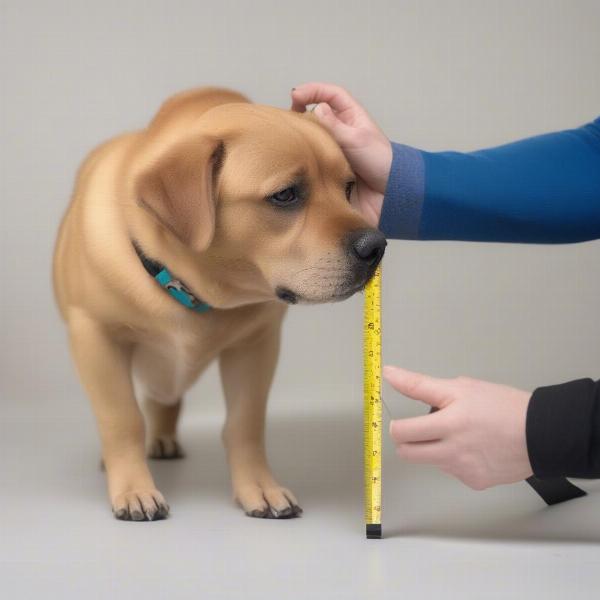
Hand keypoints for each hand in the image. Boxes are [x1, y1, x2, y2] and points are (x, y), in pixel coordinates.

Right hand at [291, 82, 391, 227]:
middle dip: (302, 113)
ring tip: (289, 138)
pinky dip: (303, 156)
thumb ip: (335, 125)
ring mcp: (333, 149)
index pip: (331, 95)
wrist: (387, 194)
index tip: (295, 95)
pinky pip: (312, 158)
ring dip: (301, 136)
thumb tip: (316, 109)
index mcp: (352, 116)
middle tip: (288, 120)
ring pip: (312, 137)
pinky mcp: (328, 168)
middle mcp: (340, 130)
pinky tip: (295, 157)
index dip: (313, 90)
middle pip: (317, 114)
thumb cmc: (380, 162)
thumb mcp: (357, 139)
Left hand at [383, 366, 533, 489]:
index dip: (396, 426)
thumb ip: (419, 384)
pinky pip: (452, 471)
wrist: (542, 433)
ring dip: (434, 449)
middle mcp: (453, 452)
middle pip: (408, 454)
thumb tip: (390, 374)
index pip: (403, 432)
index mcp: (449, 424)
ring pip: (431, 461)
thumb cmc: (502, 406)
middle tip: (421, 429)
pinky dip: (455, 460)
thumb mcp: (459, 387)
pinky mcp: (475, 482)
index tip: (399, 422)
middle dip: (407, 441)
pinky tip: (473, 448)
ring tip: (459, 433)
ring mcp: (463, 470)